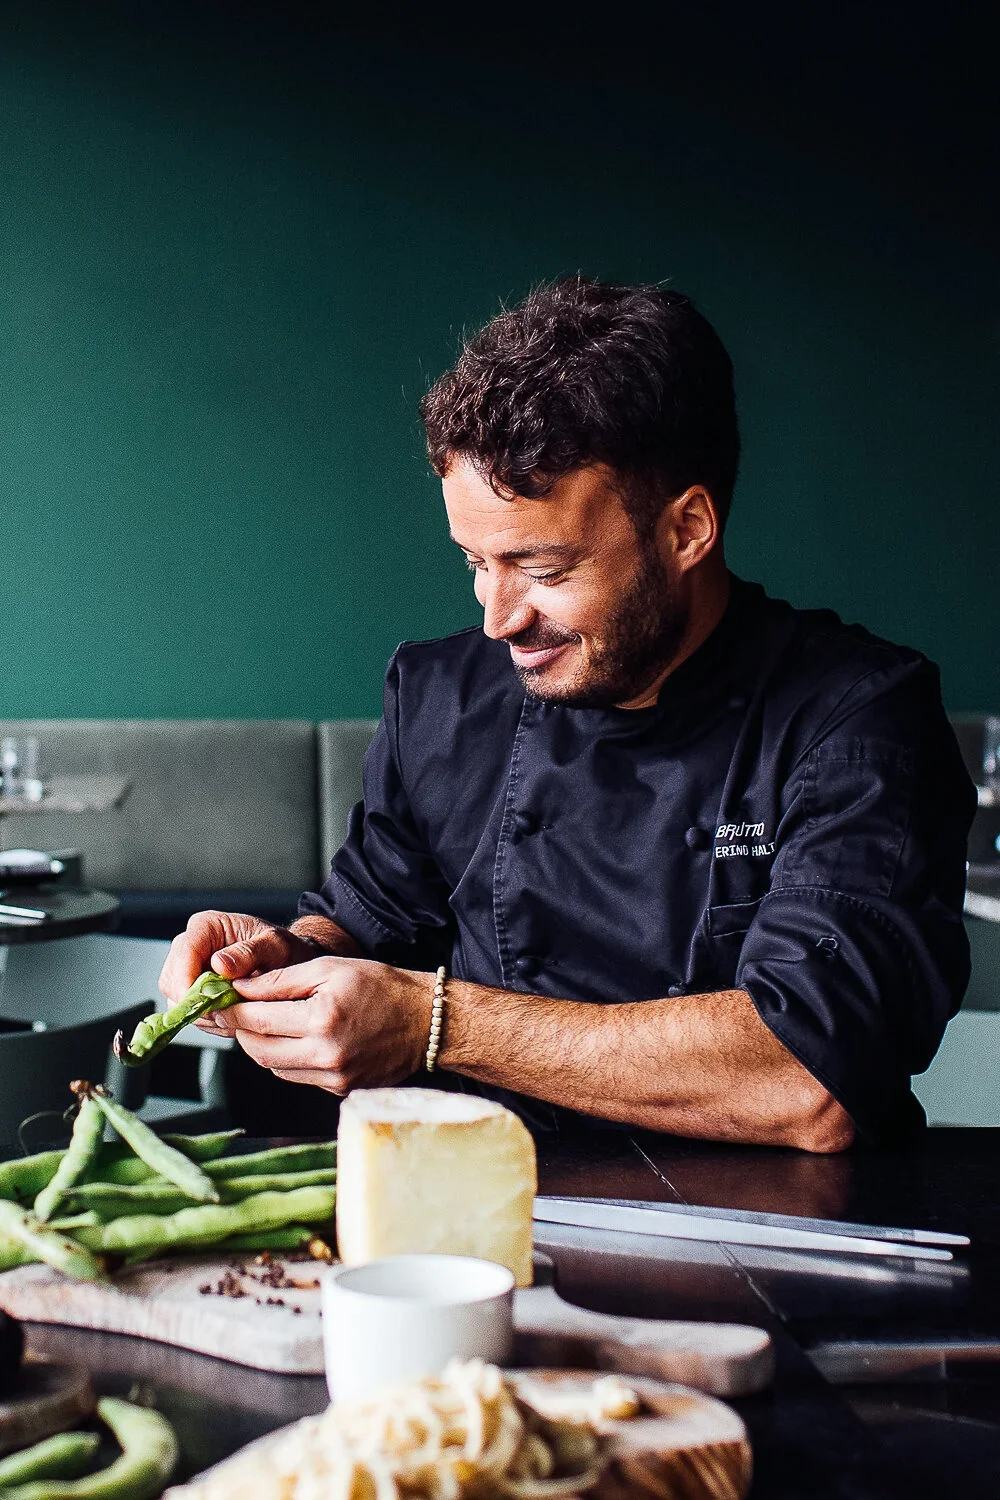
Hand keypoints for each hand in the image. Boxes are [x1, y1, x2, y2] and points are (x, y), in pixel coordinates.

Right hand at [158, 910, 318, 1003]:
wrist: (288, 964)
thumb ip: (250, 953)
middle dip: (197, 1002)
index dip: (187, 981)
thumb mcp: (276, 946)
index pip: (184, 952)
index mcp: (208, 926)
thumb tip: (220, 964)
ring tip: (236, 1013)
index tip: (204, 1003)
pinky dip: (209, 1021)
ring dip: (204, 1014)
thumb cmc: (282, 949)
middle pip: (172, 979)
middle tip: (228, 1012)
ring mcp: (189, 969)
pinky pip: (188, 1011)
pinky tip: (232, 1016)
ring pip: (177, 1000)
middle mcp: (192, 946)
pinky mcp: (192, 990)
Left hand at [204, 957, 433, 1093]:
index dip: (231, 1009)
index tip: (220, 999)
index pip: (255, 1020)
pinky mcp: (339, 1091)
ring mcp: (333, 1078)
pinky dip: (287, 1058)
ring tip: (268, 1022)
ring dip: (262, 1044)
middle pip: (257, 1048)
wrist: (425, 1022)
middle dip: (242, 1028)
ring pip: (273, 1066)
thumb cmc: (381, 986)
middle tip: (239, 1009)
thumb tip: (239, 988)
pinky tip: (296, 1039)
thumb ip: (280, 980)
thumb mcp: (330, 968)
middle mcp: (325, 1055)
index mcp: (321, 1020)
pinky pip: (296, 1076)